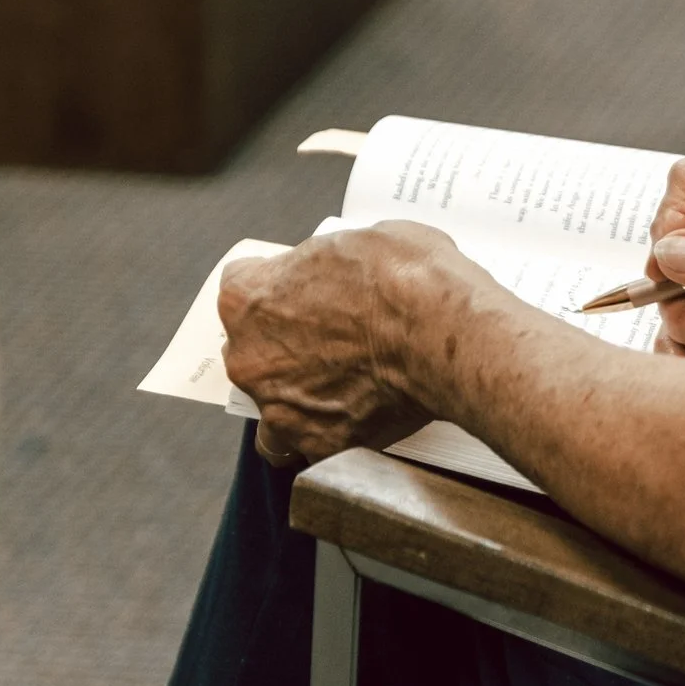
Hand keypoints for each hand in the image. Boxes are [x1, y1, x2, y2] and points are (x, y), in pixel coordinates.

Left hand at [218, 222, 484, 468]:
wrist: (444, 334)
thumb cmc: (406, 278)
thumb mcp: (360, 239)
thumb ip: (331, 265)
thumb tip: (346, 271)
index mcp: (248, 298)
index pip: (241, 286)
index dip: (278, 286)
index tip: (303, 291)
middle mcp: (250, 357)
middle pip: (251, 350)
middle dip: (284, 345)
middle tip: (330, 338)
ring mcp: (280, 406)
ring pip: (271, 409)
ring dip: (295, 400)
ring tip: (337, 389)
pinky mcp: (319, 443)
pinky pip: (313, 446)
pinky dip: (331, 435)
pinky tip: (359, 419)